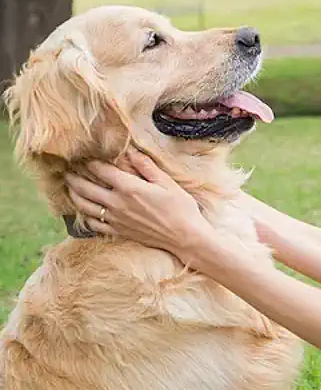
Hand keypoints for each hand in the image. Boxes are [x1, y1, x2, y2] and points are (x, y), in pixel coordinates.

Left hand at [64, 147, 211, 261]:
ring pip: (84, 206)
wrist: (184, 237)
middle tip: (67, 171)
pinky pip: (93, 224)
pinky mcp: (118, 231)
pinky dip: (84, 215)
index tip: (85, 156)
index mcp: (130, 188)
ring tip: (70, 188)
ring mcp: (115, 219)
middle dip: (74, 178)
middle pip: (85, 188)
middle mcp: (117, 203)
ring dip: (74, 195)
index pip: (102, 171)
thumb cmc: (181, 208)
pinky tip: (83, 210)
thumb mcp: (167, 183)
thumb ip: (146, 167)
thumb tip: (131, 152)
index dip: (91, 162)